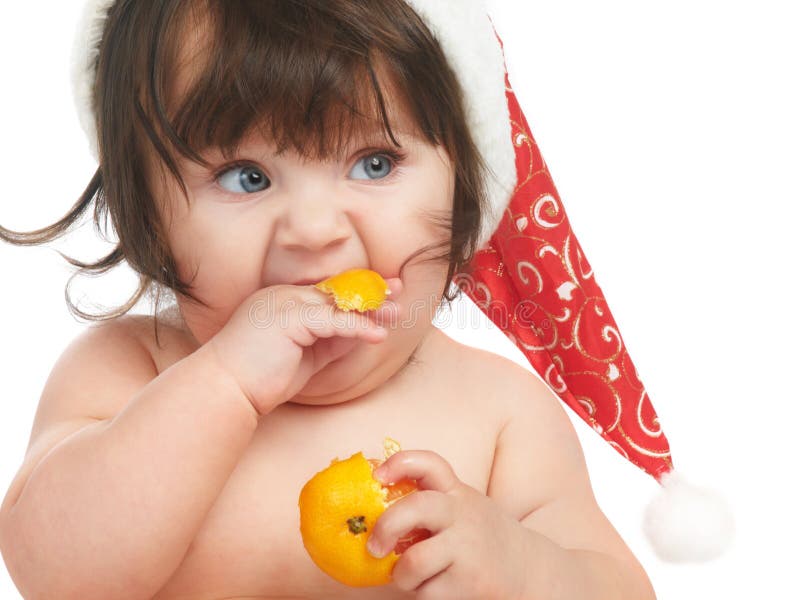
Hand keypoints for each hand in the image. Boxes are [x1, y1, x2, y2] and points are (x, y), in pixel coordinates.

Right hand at [207, 278, 401, 414]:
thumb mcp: (305, 356)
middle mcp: (283, 295)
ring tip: (396, 313)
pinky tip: (378, 334)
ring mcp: (284, 303)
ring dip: (370, 307)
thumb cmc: (260, 379)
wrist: (224, 390)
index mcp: (283, 300)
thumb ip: (330, 340)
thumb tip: (361, 331)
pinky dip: (358, 327)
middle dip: (371, 292)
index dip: (358, 293)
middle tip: (399, 291)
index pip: (328, 292)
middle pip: (336, 291)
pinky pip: (333, 320)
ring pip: (337, 302)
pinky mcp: (289, 317)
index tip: (386, 294)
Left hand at [366, 450, 530, 599]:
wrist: (530, 571)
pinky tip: (438, 589)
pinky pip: (427, 592)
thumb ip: (429, 505)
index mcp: (456, 493)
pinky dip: (422, 595)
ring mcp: (469, 548)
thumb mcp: (462, 509)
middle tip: (374, 547)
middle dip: (386, 527)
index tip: (377, 477)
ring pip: (415, 560)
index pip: (430, 465)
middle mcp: (463, 514)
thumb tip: (370, 514)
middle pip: (416, 508)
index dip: (400, 464)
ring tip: (411, 577)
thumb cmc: (481, 538)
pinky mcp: (472, 582)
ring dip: (402, 575)